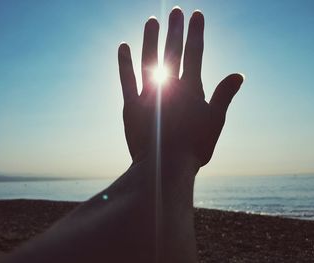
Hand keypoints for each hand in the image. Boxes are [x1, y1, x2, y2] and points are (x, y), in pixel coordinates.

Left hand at [118, 8, 242, 166]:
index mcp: (191, 90)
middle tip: (177, 10)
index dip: (196, 33)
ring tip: (151, 21)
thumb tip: (239, 74)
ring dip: (150, 39)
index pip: (195, 54)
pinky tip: (123, 46)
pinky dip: (124, 63)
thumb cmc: (193, 148)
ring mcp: (148, 95)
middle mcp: (169, 87)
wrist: (164, 167)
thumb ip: (224, 96)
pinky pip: (126, 80)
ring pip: (149, 60)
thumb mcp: (215, 123)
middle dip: (175, 29)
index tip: (197, 15)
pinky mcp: (131, 106)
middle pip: (173, 52)